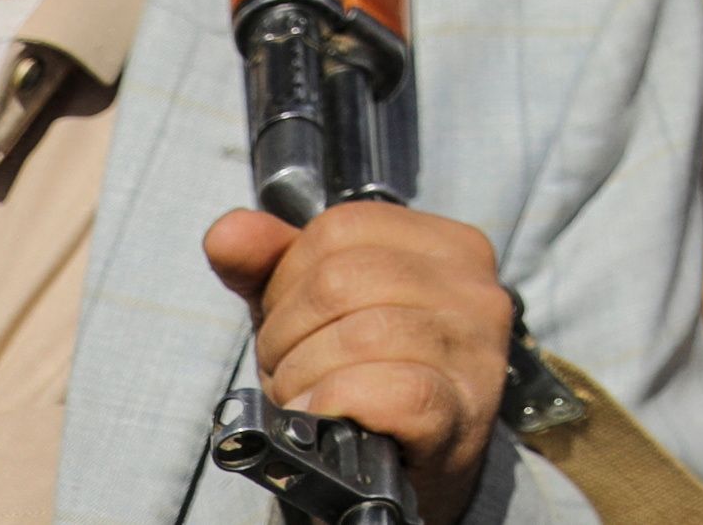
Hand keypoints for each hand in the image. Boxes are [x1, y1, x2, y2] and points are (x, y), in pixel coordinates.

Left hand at [203, 200, 516, 511]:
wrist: (401, 476)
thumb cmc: (363, 379)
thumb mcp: (315, 311)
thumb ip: (271, 264)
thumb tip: (228, 234)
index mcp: (445, 247)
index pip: (342, 227)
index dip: (288, 278)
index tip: (290, 322)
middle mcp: (472, 289)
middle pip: (342, 280)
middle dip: (287, 334)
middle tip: (288, 371)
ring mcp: (474, 351)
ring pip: (362, 334)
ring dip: (305, 377)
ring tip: (305, 399)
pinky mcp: (463, 413)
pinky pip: (392, 392)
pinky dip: (339, 403)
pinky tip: (326, 417)